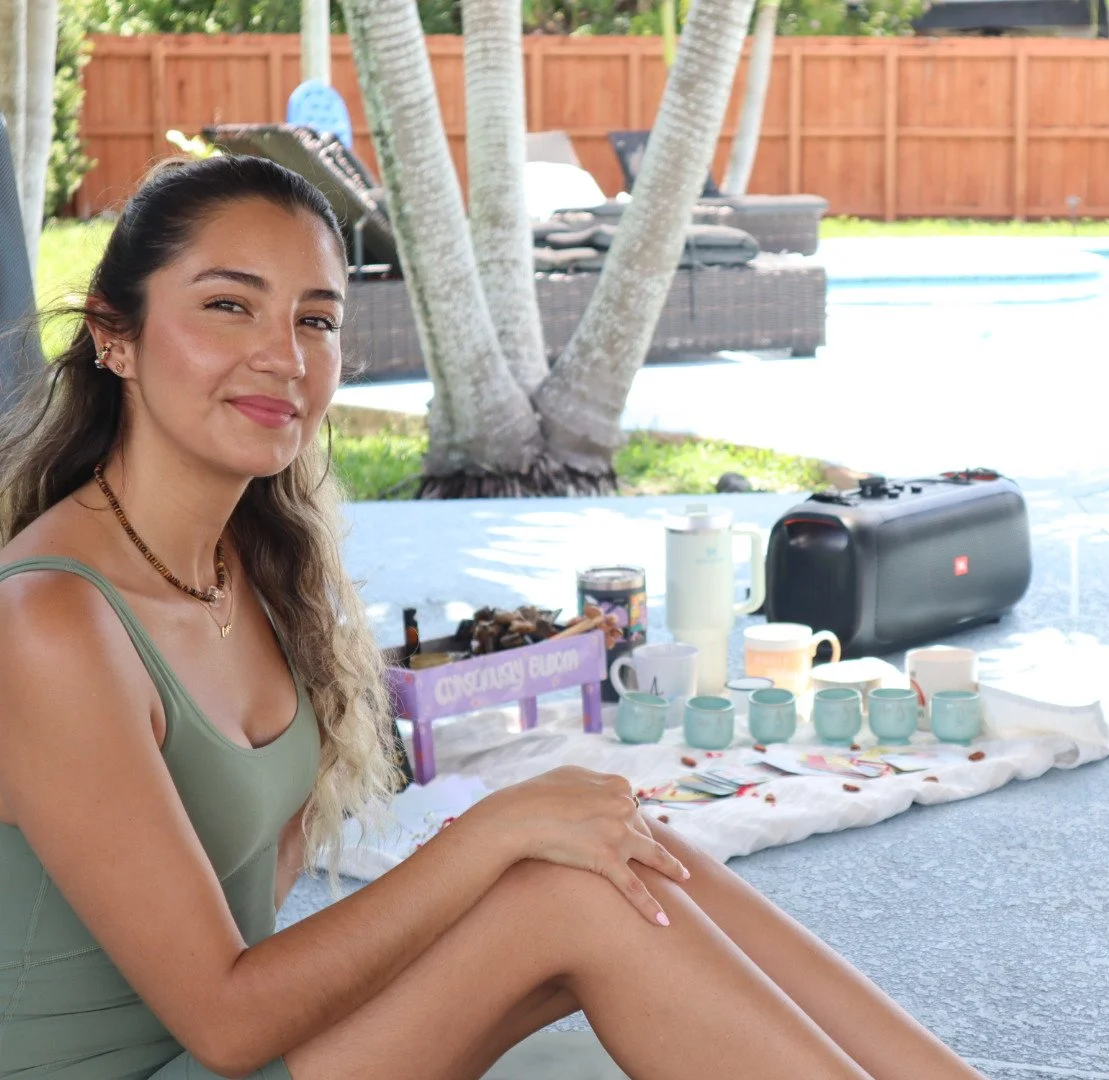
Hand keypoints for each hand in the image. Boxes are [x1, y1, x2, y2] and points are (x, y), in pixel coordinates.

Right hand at [484, 766, 689, 924]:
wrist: (517, 816)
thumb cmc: (536, 794)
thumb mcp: (571, 775)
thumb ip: (595, 782)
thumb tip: (605, 788)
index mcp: (617, 785)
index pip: (632, 805)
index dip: (628, 820)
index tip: (627, 830)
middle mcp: (624, 807)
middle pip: (641, 829)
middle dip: (644, 843)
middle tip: (658, 858)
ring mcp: (618, 834)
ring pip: (652, 855)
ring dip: (671, 869)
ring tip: (685, 879)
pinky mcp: (607, 860)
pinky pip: (633, 887)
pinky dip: (649, 906)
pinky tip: (662, 922)